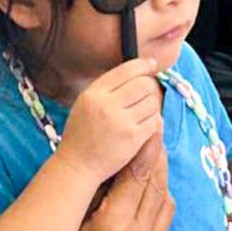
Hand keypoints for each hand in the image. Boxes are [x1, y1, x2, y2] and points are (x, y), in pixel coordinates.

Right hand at [44, 126, 174, 230]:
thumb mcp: (70, 221)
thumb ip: (97, 191)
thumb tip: (117, 157)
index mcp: (112, 227)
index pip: (138, 176)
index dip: (145, 148)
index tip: (147, 126)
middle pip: (156, 186)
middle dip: (157, 157)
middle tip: (153, 132)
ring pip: (164, 203)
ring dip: (160, 177)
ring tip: (152, 155)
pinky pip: (163, 223)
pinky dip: (158, 201)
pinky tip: (149, 188)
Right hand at [56, 57, 162, 184]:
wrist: (77, 166)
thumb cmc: (81, 135)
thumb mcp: (85, 104)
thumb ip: (106, 89)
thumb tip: (136, 74)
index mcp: (93, 94)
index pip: (126, 70)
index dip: (144, 65)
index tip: (152, 65)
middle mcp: (106, 105)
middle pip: (143, 84)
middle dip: (149, 87)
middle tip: (146, 94)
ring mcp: (121, 122)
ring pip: (152, 102)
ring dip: (151, 106)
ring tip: (142, 113)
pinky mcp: (132, 138)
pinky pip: (154, 121)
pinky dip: (153, 122)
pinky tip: (144, 126)